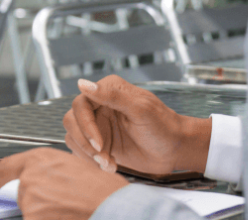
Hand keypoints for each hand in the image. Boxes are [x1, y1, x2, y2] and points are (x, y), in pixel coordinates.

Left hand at [0, 148, 127, 219]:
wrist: (111, 205)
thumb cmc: (102, 189)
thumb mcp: (73, 167)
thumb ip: (51, 173)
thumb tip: (43, 184)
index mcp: (41, 158)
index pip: (6, 167)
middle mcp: (30, 176)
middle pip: (24, 196)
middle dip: (39, 202)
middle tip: (64, 203)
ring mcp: (30, 199)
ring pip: (31, 212)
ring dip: (46, 215)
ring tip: (70, 210)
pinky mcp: (31, 218)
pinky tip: (66, 217)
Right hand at [63, 76, 211, 173]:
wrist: (175, 150)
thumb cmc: (163, 126)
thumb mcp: (140, 109)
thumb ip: (112, 95)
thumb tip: (82, 82)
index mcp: (109, 90)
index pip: (80, 103)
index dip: (85, 124)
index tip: (99, 143)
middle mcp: (100, 105)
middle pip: (72, 120)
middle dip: (85, 142)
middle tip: (103, 155)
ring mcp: (99, 125)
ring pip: (73, 136)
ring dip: (88, 154)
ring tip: (108, 163)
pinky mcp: (100, 143)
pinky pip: (81, 151)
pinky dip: (91, 162)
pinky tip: (110, 165)